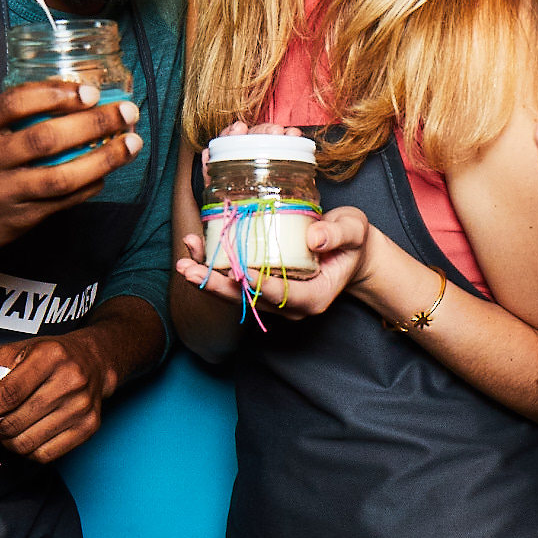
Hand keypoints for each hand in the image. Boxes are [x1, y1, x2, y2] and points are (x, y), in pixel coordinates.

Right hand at [0, 81, 144, 261]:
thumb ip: (16, 114)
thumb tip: (78, 93)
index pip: (15, 104)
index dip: (55, 94)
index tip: (90, 91)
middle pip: (44, 139)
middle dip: (92, 124)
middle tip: (126, 112)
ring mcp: (5, 192)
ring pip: (59, 176)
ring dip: (102, 159)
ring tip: (131, 145)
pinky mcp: (21, 219)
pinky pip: (63, 201)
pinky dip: (90, 185)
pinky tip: (107, 173)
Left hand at [0, 330, 123, 464]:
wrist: (94, 361)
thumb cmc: (49, 356)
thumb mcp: (15, 353)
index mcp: (49, 356)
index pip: (8, 393)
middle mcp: (70, 381)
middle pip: (16, 422)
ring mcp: (82, 407)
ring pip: (28, 443)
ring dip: (10, 441)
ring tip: (11, 427)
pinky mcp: (89, 427)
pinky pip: (45, 455)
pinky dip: (28, 451)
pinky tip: (29, 434)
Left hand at [176, 205, 375, 319]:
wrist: (350, 251)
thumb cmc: (353, 241)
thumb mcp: (353, 232)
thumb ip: (338, 234)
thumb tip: (316, 238)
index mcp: (313, 298)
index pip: (280, 296)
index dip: (257, 285)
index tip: (236, 272)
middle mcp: (289, 305)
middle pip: (248, 300)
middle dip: (216, 286)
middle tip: (189, 270)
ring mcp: (274, 298)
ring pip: (236, 293)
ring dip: (208, 276)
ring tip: (184, 260)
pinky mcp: (263, 286)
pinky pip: (236, 281)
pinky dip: (215, 266)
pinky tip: (196, 248)